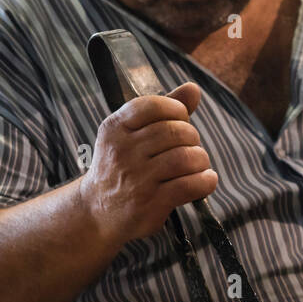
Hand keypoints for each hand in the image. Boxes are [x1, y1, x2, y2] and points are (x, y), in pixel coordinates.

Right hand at [81, 82, 217, 245]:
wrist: (97, 213)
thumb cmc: (121, 168)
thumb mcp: (130, 136)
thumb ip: (162, 111)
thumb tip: (193, 89)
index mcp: (115, 128)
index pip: (154, 105)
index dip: (177, 110)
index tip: (181, 120)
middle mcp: (122, 151)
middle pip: (176, 131)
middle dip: (192, 138)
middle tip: (190, 148)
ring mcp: (136, 179)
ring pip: (185, 157)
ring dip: (201, 160)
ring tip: (198, 165)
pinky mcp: (150, 203)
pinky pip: (190, 185)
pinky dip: (205, 181)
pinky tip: (205, 180)